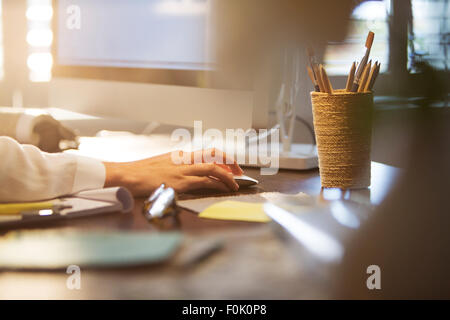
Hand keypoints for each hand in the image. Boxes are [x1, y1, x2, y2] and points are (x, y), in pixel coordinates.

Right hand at [104, 149, 242, 195]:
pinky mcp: (180, 182)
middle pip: (214, 156)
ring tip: (235, 184)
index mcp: (180, 155)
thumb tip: (185, 173)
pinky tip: (223, 189)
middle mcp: (184, 159)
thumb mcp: (161, 165)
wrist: (128, 175)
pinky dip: (217, 184)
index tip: (230, 164)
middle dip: (230, 163)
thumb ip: (175, 167)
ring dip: (227, 176)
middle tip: (239, 172)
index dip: (222, 157)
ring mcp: (183, 170)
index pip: (207, 152)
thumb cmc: (141, 172)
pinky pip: (204, 182)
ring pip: (213, 168)